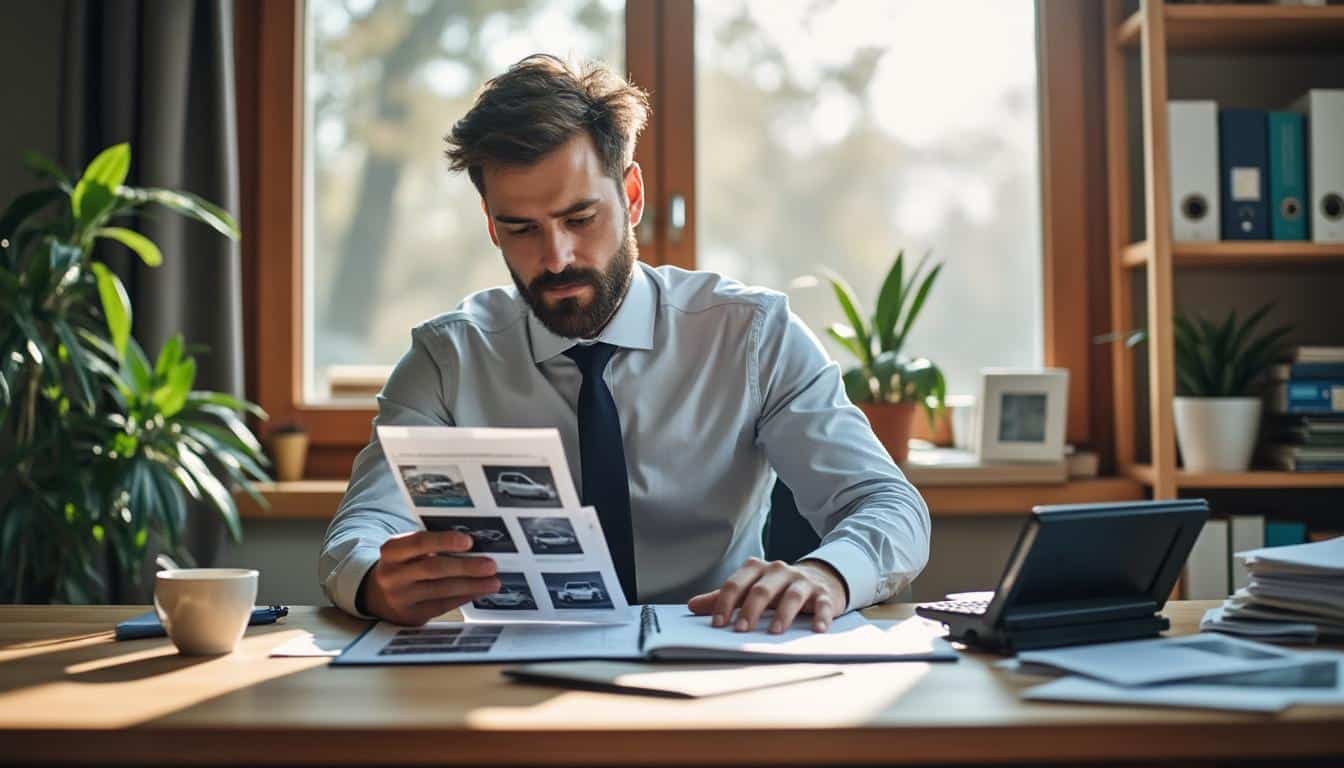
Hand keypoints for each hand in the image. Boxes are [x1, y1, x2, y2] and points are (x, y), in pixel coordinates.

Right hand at [362, 530, 499, 625]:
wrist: (378, 595)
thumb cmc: (405, 565)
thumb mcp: (408, 551)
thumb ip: (431, 545)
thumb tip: (473, 545)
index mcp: (391, 551)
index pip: (418, 542)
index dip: (444, 541)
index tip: (469, 541)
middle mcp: (392, 575)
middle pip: (432, 568)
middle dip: (465, 566)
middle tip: (491, 565)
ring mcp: (399, 598)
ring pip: (440, 590)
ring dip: (471, 585)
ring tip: (493, 581)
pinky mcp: (410, 616)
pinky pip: (442, 606)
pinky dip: (463, 597)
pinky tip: (479, 591)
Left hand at [687, 557, 847, 633]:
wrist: (820, 578)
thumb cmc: (778, 588)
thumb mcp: (751, 589)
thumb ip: (723, 597)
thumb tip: (692, 606)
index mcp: (757, 569)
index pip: (737, 583)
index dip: (725, 603)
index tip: (717, 624)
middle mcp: (779, 571)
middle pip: (762, 589)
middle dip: (750, 610)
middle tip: (740, 630)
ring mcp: (802, 581)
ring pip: (791, 595)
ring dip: (783, 614)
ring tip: (774, 632)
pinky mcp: (824, 594)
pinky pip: (823, 605)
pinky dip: (821, 617)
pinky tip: (817, 629)